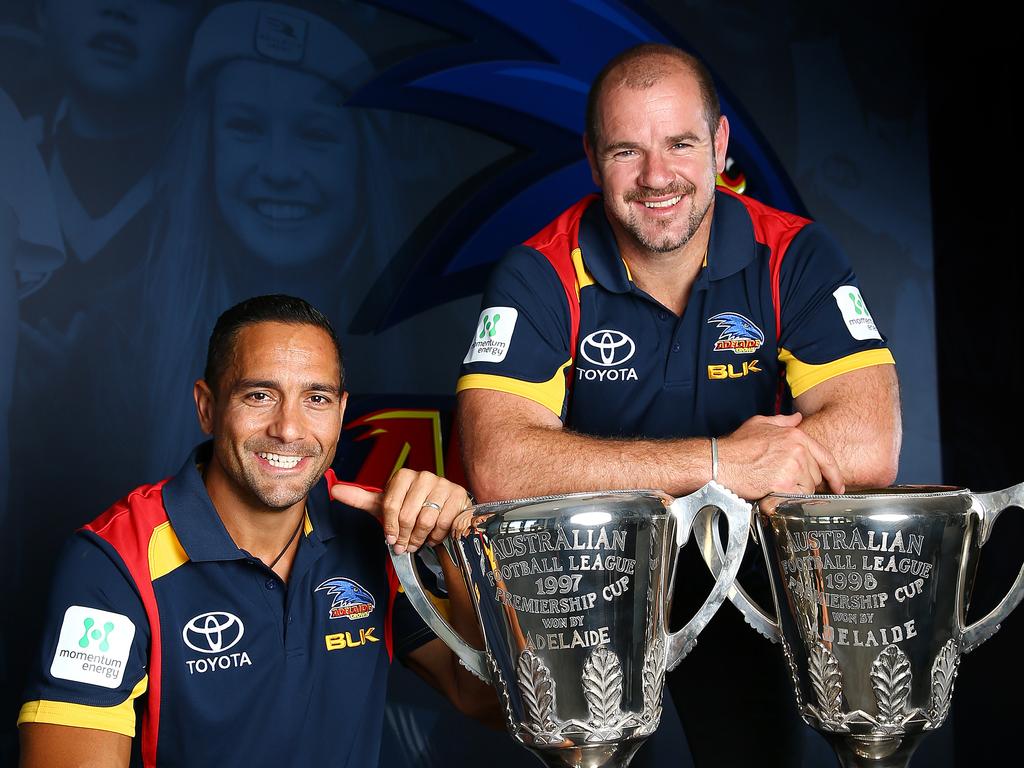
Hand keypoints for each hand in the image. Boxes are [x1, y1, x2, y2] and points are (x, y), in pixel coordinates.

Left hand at [330, 469, 470, 553]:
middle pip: (407, 515)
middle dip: (405, 536)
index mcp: (404, 476)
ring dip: (421, 538)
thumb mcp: (385, 507)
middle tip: (406, 545)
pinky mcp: (459, 496)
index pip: (389, 505)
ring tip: (419, 540)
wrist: (442, 515)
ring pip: (426, 520)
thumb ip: (360, 498)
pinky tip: (435, 534)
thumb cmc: (411, 510)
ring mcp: (443, 484)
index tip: (391, 538)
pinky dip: (437, 535)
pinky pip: (444, 523)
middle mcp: (424, 476)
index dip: (390, 527)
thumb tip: (334, 490)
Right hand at [716, 413, 844, 498]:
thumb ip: (782, 421)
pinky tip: (772, 490)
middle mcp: (798, 450)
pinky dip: (786, 498)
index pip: (825, 456)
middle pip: (815, 475)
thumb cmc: (736, 446)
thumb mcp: (759, 424)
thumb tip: (797, 418)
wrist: (720, 462)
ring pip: (807, 489)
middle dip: (803, 481)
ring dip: (793, 490)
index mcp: (795, 435)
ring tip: (774, 484)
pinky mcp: (784, 484)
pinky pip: (796, 498)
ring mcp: (792, 467)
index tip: (838, 485)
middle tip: (782, 480)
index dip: (834, 474)